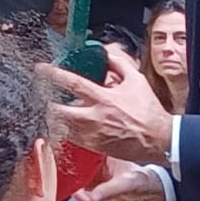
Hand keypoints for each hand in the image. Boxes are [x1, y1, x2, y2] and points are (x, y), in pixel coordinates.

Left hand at [37, 48, 172, 162]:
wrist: (158, 139)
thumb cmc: (148, 111)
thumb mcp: (137, 81)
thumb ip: (119, 64)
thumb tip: (106, 53)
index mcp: (104, 98)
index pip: (73, 83)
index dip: (54, 74)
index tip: (41, 69)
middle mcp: (96, 117)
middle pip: (60, 111)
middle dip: (47, 104)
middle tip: (43, 97)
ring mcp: (93, 134)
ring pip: (63, 127)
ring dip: (54, 119)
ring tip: (51, 111)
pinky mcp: (95, 147)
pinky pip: (72, 140)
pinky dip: (65, 131)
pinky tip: (64, 125)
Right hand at [76, 161, 163, 200]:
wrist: (144, 191)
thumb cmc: (139, 179)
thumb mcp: (125, 183)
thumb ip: (108, 190)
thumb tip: (92, 197)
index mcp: (100, 152)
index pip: (79, 155)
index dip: (72, 166)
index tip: (73, 180)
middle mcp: (92, 162)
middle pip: (73, 171)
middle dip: (76, 187)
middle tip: (86, 198)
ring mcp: (90, 174)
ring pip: (75, 184)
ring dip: (80, 196)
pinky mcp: (90, 186)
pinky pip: (80, 193)